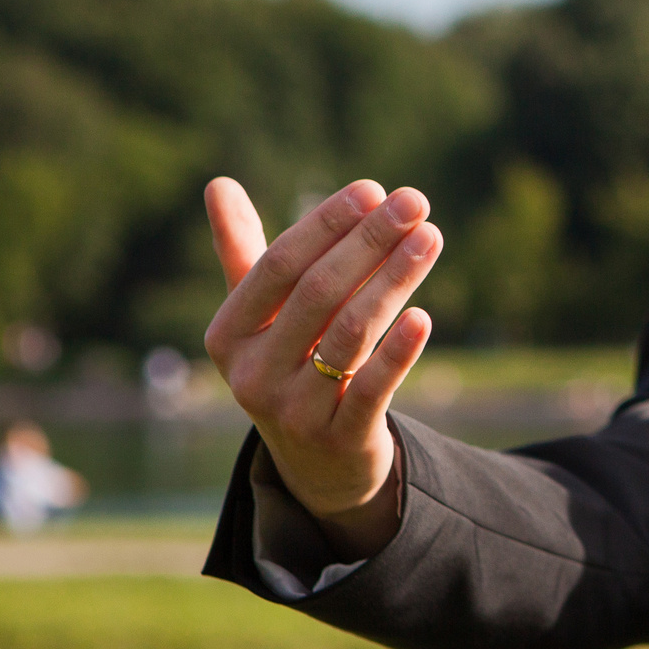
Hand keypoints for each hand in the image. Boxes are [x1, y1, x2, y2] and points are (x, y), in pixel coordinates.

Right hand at [202, 177, 443, 558]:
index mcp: (228, 334)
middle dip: (370, 242)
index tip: (373, 189)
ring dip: (394, 280)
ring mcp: (294, 410)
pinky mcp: (340, 437)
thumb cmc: (288, 366)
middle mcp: (252, 373)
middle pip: (318, 293)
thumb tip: (218, 183)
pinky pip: (372, 388)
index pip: (279, 265)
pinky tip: (424, 316)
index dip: (326, 225)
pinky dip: (398, 351)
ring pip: (350, 334)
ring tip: (430, 238)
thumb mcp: (260, 317)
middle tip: (415, 202)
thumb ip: (243, 253)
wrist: (316, 464)